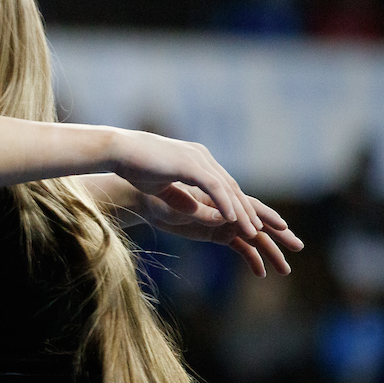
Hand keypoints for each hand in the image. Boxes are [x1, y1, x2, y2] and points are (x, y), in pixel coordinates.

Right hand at [107, 129, 263, 240]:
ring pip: (227, 189)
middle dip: (250, 210)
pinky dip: (225, 204)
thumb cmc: (133, 167)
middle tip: (267, 230)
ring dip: (241, 212)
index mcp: (197, 160)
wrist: (117, 150)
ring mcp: (197, 159)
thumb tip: (195, 212)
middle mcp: (202, 157)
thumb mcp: (161, 187)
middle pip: (233, 187)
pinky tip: (232, 221)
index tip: (252, 223)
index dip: (238, 205)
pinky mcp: (190, 165)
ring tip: (254, 232)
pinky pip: (214, 187)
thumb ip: (180, 198)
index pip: (224, 185)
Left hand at [137, 182, 302, 276]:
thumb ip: (200, 211)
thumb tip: (225, 217)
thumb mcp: (177, 205)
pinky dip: (251, 258)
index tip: (281, 227)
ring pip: (254, 238)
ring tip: (286, 270)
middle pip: (259, 222)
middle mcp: (228, 208)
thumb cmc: (160, 196)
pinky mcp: (217, 233)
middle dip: (279, 235)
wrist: (147, 201)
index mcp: (221, 195)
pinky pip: (240, 247)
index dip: (265, 217)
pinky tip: (261, 273)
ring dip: (270, 252)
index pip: (249, 205)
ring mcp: (225, 222)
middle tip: (298, 247)